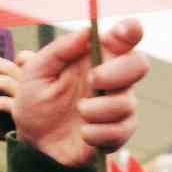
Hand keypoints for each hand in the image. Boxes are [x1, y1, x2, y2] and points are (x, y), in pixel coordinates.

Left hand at [0, 20, 146, 167]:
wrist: (32, 141)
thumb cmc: (34, 100)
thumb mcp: (36, 71)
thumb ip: (60, 50)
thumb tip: (86, 32)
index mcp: (96, 57)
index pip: (126, 37)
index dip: (131, 30)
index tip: (120, 33)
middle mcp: (112, 79)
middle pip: (139, 64)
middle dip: (119, 71)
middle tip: (93, 79)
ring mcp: (117, 106)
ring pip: (127, 102)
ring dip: (100, 108)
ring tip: (79, 112)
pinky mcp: (117, 132)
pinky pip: (122, 130)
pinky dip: (100, 132)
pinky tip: (84, 133)